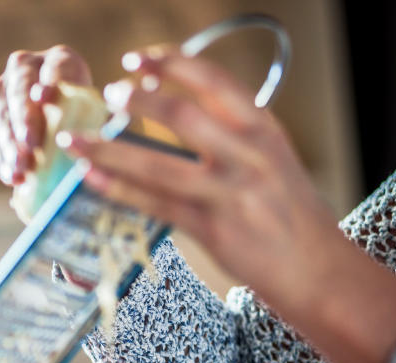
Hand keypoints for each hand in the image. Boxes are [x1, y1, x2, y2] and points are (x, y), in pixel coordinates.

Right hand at [0, 46, 92, 185]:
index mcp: (60, 59)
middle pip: (19, 88)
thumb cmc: (86, 125)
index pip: (55, 67)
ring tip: (19, 170)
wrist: (63, 133)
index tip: (44, 97)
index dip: (49, 82)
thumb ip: (88, 124)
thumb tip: (75, 144)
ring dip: (7, 143)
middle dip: (23, 118)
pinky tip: (10, 176)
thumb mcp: (94, 120)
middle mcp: (24, 66)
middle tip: (30, 145)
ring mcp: (0, 89)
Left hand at [57, 47, 395, 362]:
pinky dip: (118, 190)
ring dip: (109, 149)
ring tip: (76, 140)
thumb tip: (177, 115)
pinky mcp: (212, 229)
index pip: (215, 83)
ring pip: (158, 163)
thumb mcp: (273, 161)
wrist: (318, 271)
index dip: (173, 65)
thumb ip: (233, 137)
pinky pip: (154, 204)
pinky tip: (90, 180)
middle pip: (183, 116)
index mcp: (264, 130)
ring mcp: (230, 193)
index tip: (138, 58)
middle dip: (138, 101)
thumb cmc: (291, 216)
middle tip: (107, 93)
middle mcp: (249, 155)